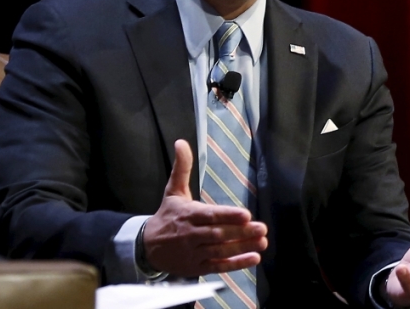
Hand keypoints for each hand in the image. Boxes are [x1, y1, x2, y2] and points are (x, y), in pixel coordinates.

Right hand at [142, 139, 267, 276]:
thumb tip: (181, 142)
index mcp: (188, 214)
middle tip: (262, 228)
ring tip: (262, 242)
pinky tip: (254, 258)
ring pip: (220, 250)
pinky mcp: (196, 267)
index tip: (246, 215)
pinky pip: (218, 266)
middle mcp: (191, 234)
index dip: (228, 216)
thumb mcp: (173, 190)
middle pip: (218, 234)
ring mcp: (194, 252)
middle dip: (241, 232)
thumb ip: (181, 167)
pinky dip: (236, 264)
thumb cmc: (167, 215)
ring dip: (242, 248)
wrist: (146, 247)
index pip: (210, 216)